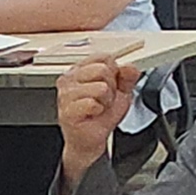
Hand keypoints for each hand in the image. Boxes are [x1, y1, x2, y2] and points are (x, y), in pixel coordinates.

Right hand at [54, 49, 137, 175]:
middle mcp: (69, 79)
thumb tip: (129, 66)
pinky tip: (93, 114)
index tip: (111, 84)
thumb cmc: (101, 113)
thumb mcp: (121, 91)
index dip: (115, 72)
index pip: (104, 57)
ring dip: (106, 100)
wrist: (92, 137)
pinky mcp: (66, 110)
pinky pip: (93, 103)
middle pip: (103, 69)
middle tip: (105, 98)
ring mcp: (65, 94)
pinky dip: (99, 110)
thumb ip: (128, 76)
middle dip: (111, 86)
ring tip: (99, 106)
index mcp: (80, 70)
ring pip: (101, 87)